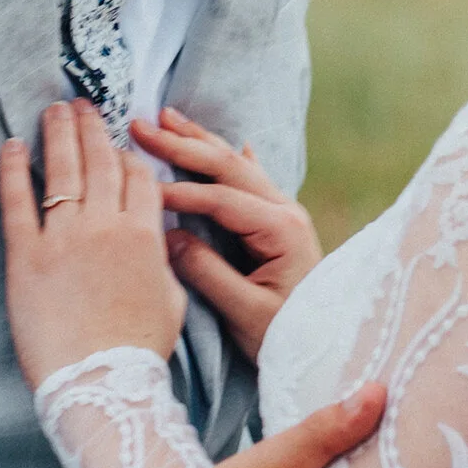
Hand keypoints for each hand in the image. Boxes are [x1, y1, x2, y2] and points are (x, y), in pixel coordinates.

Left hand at [0, 102, 185, 392]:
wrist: (99, 382)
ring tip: (54, 109)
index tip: (118, 143)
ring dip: (59, 134)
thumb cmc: (139, 350)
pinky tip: (13, 146)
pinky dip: (15, 169)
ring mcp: (64, 238)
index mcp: (146, 236)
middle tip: (81, 103)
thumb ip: (165, 260)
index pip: (138, 177)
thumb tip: (161, 241)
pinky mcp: (26, 255)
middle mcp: (106, 226)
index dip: (127, 155)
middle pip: (100, 161)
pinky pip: (17, 201)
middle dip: (91, 127)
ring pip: (63, 171)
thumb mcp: (172, 299)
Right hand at [131, 105, 324, 360]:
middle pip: (228, 167)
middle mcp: (286, 212)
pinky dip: (231, 161)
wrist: (328, 350)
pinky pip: (251, 181)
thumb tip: (168, 237)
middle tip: (141, 126)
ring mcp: (284, 215)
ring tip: (166, 117)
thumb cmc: (287, 337)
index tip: (139, 189)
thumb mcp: (245, 314)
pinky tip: (234, 143)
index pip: (221, 198)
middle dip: (182, 144)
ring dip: (200, 141)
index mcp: (281, 230)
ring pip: (236, 166)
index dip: (179, 192)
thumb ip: (207, 274)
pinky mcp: (279, 225)